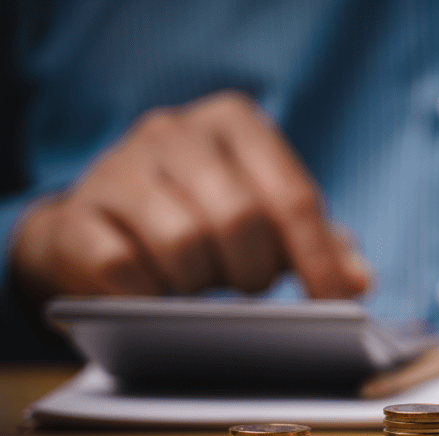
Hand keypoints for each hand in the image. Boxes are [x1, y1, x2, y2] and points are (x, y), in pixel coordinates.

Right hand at [11, 91, 371, 300]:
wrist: (98, 223)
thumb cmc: (201, 216)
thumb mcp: (266, 216)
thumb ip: (317, 242)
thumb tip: (360, 280)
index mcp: (234, 123)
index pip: (292, 196)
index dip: (318, 260)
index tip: (337, 305)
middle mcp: (174, 132)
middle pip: (239, 218)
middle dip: (255, 271)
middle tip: (250, 290)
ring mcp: (117, 168)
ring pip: (183, 243)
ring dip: (201, 284)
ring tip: (200, 286)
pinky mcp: (75, 215)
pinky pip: (123, 268)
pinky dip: (149, 295)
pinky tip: (154, 294)